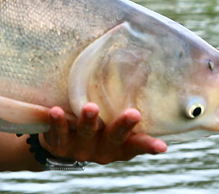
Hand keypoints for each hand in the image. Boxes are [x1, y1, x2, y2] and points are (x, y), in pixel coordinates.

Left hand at [39, 103, 166, 164]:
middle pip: (114, 138)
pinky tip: (56, 111)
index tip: (162, 146)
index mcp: (119, 145)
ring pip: (86, 134)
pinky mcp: (60, 145)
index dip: (149, 146)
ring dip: (89, 121)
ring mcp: (81, 149)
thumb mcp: (110, 120)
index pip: (137, 145)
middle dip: (123, 126)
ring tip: (91, 108)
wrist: (60, 142)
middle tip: (134, 114)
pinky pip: (59, 132)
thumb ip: (122, 104)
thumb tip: (144, 66)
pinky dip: (58, 122)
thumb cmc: (96, 125)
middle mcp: (103, 150)